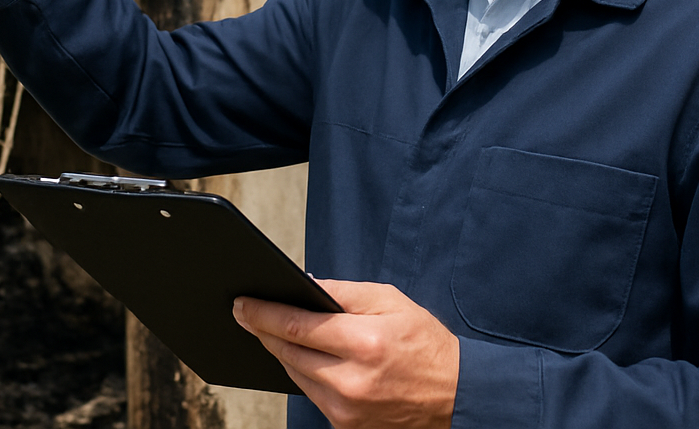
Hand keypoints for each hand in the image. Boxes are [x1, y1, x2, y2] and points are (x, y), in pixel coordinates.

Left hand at [233, 280, 458, 428]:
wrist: (457, 396)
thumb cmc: (425, 344)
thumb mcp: (391, 302)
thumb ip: (344, 292)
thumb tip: (304, 284)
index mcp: (364, 343)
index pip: (296, 326)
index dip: (262, 313)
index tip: (242, 303)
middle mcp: (351, 381)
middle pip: (288, 352)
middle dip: (263, 330)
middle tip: (244, 312)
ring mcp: (346, 410)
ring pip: (295, 374)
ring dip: (281, 352)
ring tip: (270, 330)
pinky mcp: (346, 426)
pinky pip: (311, 394)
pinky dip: (303, 373)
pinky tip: (301, 356)